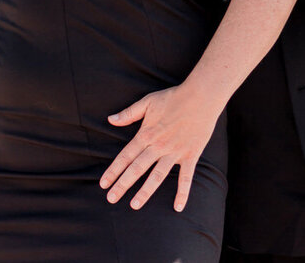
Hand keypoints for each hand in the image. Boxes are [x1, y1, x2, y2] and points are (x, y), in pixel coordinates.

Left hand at [100, 84, 222, 211]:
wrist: (200, 96)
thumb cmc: (173, 97)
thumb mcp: (147, 102)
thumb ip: (128, 113)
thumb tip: (110, 119)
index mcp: (146, 134)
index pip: (126, 156)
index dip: (113, 170)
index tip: (103, 183)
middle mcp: (158, 146)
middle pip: (137, 168)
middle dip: (123, 184)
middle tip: (111, 198)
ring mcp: (174, 152)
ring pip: (157, 176)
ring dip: (145, 191)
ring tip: (134, 205)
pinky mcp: (190, 155)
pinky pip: (186, 177)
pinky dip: (183, 192)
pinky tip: (178, 207)